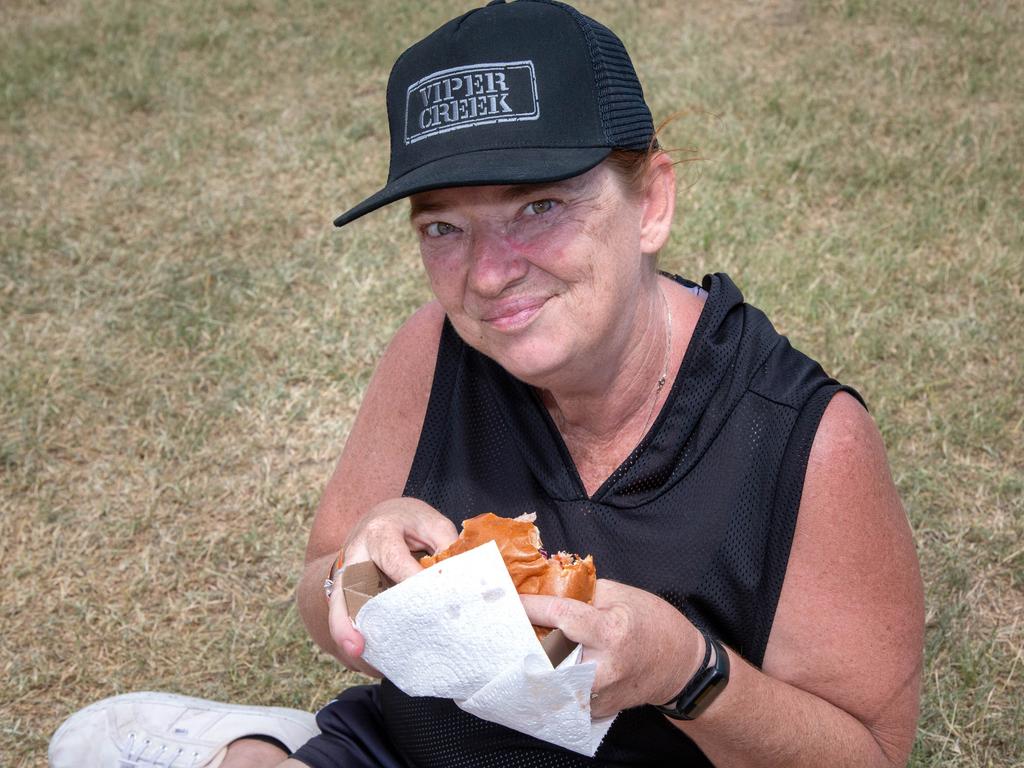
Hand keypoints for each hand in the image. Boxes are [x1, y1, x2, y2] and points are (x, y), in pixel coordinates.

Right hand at [328, 497, 457, 670]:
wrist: (381, 517)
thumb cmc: (409, 522)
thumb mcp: (432, 522)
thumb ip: (446, 546)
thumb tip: (456, 580)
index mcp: (380, 532)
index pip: (394, 561)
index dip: (412, 581)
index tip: (431, 599)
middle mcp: (357, 553)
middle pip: (348, 583)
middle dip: (350, 615)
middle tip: (359, 645)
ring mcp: (348, 572)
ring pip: (339, 602)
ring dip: (343, 628)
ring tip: (356, 651)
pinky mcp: (348, 588)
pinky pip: (344, 611)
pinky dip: (350, 630)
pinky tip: (364, 651)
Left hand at [522, 579, 704, 717]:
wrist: (680, 665)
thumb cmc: (654, 623)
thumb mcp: (622, 595)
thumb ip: (584, 592)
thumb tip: (549, 586)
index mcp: (610, 632)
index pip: (561, 616)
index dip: (532, 607)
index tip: (511, 599)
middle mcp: (603, 667)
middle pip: (548, 654)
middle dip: (529, 639)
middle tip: (513, 627)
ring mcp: (600, 694)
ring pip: (553, 679)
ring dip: (540, 661)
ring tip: (529, 645)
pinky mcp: (598, 710)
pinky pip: (566, 693)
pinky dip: (556, 678)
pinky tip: (551, 665)